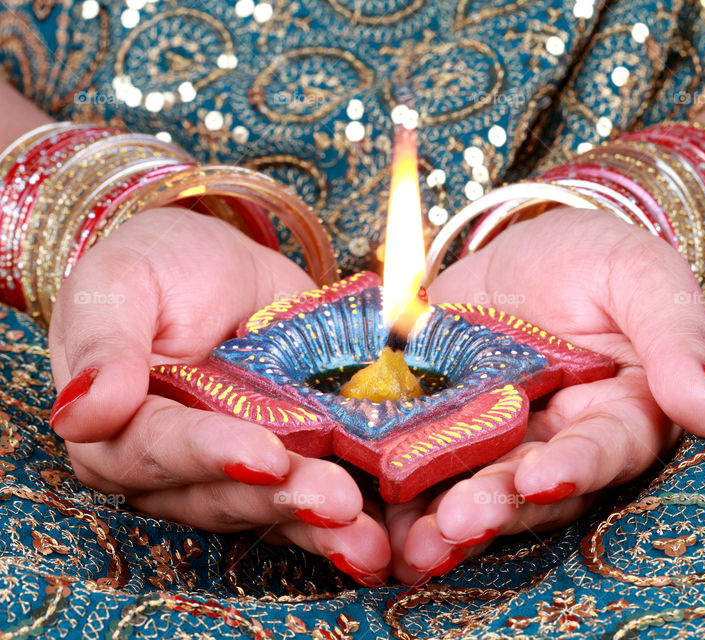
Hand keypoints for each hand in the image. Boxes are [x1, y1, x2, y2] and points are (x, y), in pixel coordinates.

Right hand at [48, 208, 390, 584]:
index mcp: (122, 430)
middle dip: (282, 500)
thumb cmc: (159, 268)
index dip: (212, 455)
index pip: (161, 450)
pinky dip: (351, 517)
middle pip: (225, 494)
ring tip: (365, 529)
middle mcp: (177, 469)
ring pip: (274, 510)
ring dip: (320, 523)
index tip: (264, 456)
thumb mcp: (120, 283)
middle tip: (337, 500)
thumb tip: (81, 412)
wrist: (218, 264)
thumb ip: (104, 344)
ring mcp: (238, 472)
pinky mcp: (292, 465)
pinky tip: (385, 535)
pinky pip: (314, 500)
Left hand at [388, 208, 704, 583]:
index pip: (602, 450)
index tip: (541, 476)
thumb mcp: (643, 278)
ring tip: (406, 546)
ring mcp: (491, 441)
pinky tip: (364, 512)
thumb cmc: (600, 260)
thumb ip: (678, 341)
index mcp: (618, 416)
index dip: (573, 467)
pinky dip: (389, 493)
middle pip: (527, 489)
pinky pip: (413, 464)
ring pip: (468, 490)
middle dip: (493, 508)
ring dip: (437, 522)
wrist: (527, 245)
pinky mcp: (436, 426)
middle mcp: (554, 444)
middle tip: (457, 524)